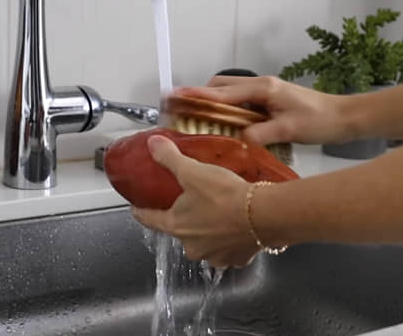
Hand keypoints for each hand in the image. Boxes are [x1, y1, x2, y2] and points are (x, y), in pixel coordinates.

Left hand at [131, 134, 259, 267]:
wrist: (265, 214)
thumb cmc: (225, 196)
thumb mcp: (192, 171)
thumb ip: (170, 158)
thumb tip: (153, 144)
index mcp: (176, 226)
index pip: (150, 220)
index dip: (142, 212)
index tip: (136, 209)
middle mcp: (193, 247)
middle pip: (180, 231)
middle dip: (184, 219)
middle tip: (191, 202)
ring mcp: (215, 256)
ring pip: (205, 242)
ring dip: (208, 230)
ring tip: (216, 211)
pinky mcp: (237, 258)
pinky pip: (228, 248)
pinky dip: (229, 237)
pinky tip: (236, 224)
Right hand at [173, 75, 349, 145]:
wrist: (346, 118)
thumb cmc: (321, 121)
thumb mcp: (289, 130)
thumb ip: (261, 134)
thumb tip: (237, 139)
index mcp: (262, 88)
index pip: (222, 91)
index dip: (197, 94)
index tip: (175, 96)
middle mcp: (261, 86)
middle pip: (220, 86)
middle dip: (200, 96)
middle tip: (181, 110)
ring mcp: (265, 92)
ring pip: (229, 93)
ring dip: (213, 103)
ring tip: (196, 118)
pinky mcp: (269, 101)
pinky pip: (240, 102)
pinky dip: (227, 110)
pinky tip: (223, 125)